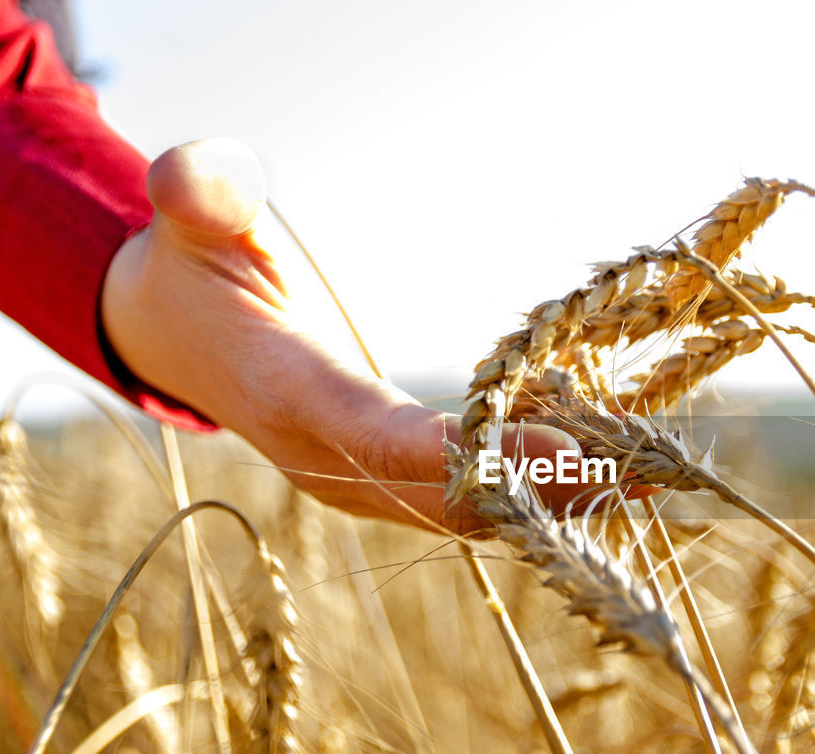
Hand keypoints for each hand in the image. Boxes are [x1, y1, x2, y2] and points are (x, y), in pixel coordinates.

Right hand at [101, 138, 589, 533]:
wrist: (176, 336)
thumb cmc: (194, 272)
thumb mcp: (194, 221)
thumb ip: (202, 194)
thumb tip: (196, 178)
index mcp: (288, 395)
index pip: (384, 439)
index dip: (472, 454)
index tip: (564, 452)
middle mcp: (326, 461)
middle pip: (442, 496)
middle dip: (540, 489)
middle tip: (636, 471)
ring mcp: (354, 484)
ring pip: (459, 513)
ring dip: (548, 502)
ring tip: (638, 479)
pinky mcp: (380, 484)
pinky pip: (459, 503)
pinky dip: (526, 495)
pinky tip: (596, 475)